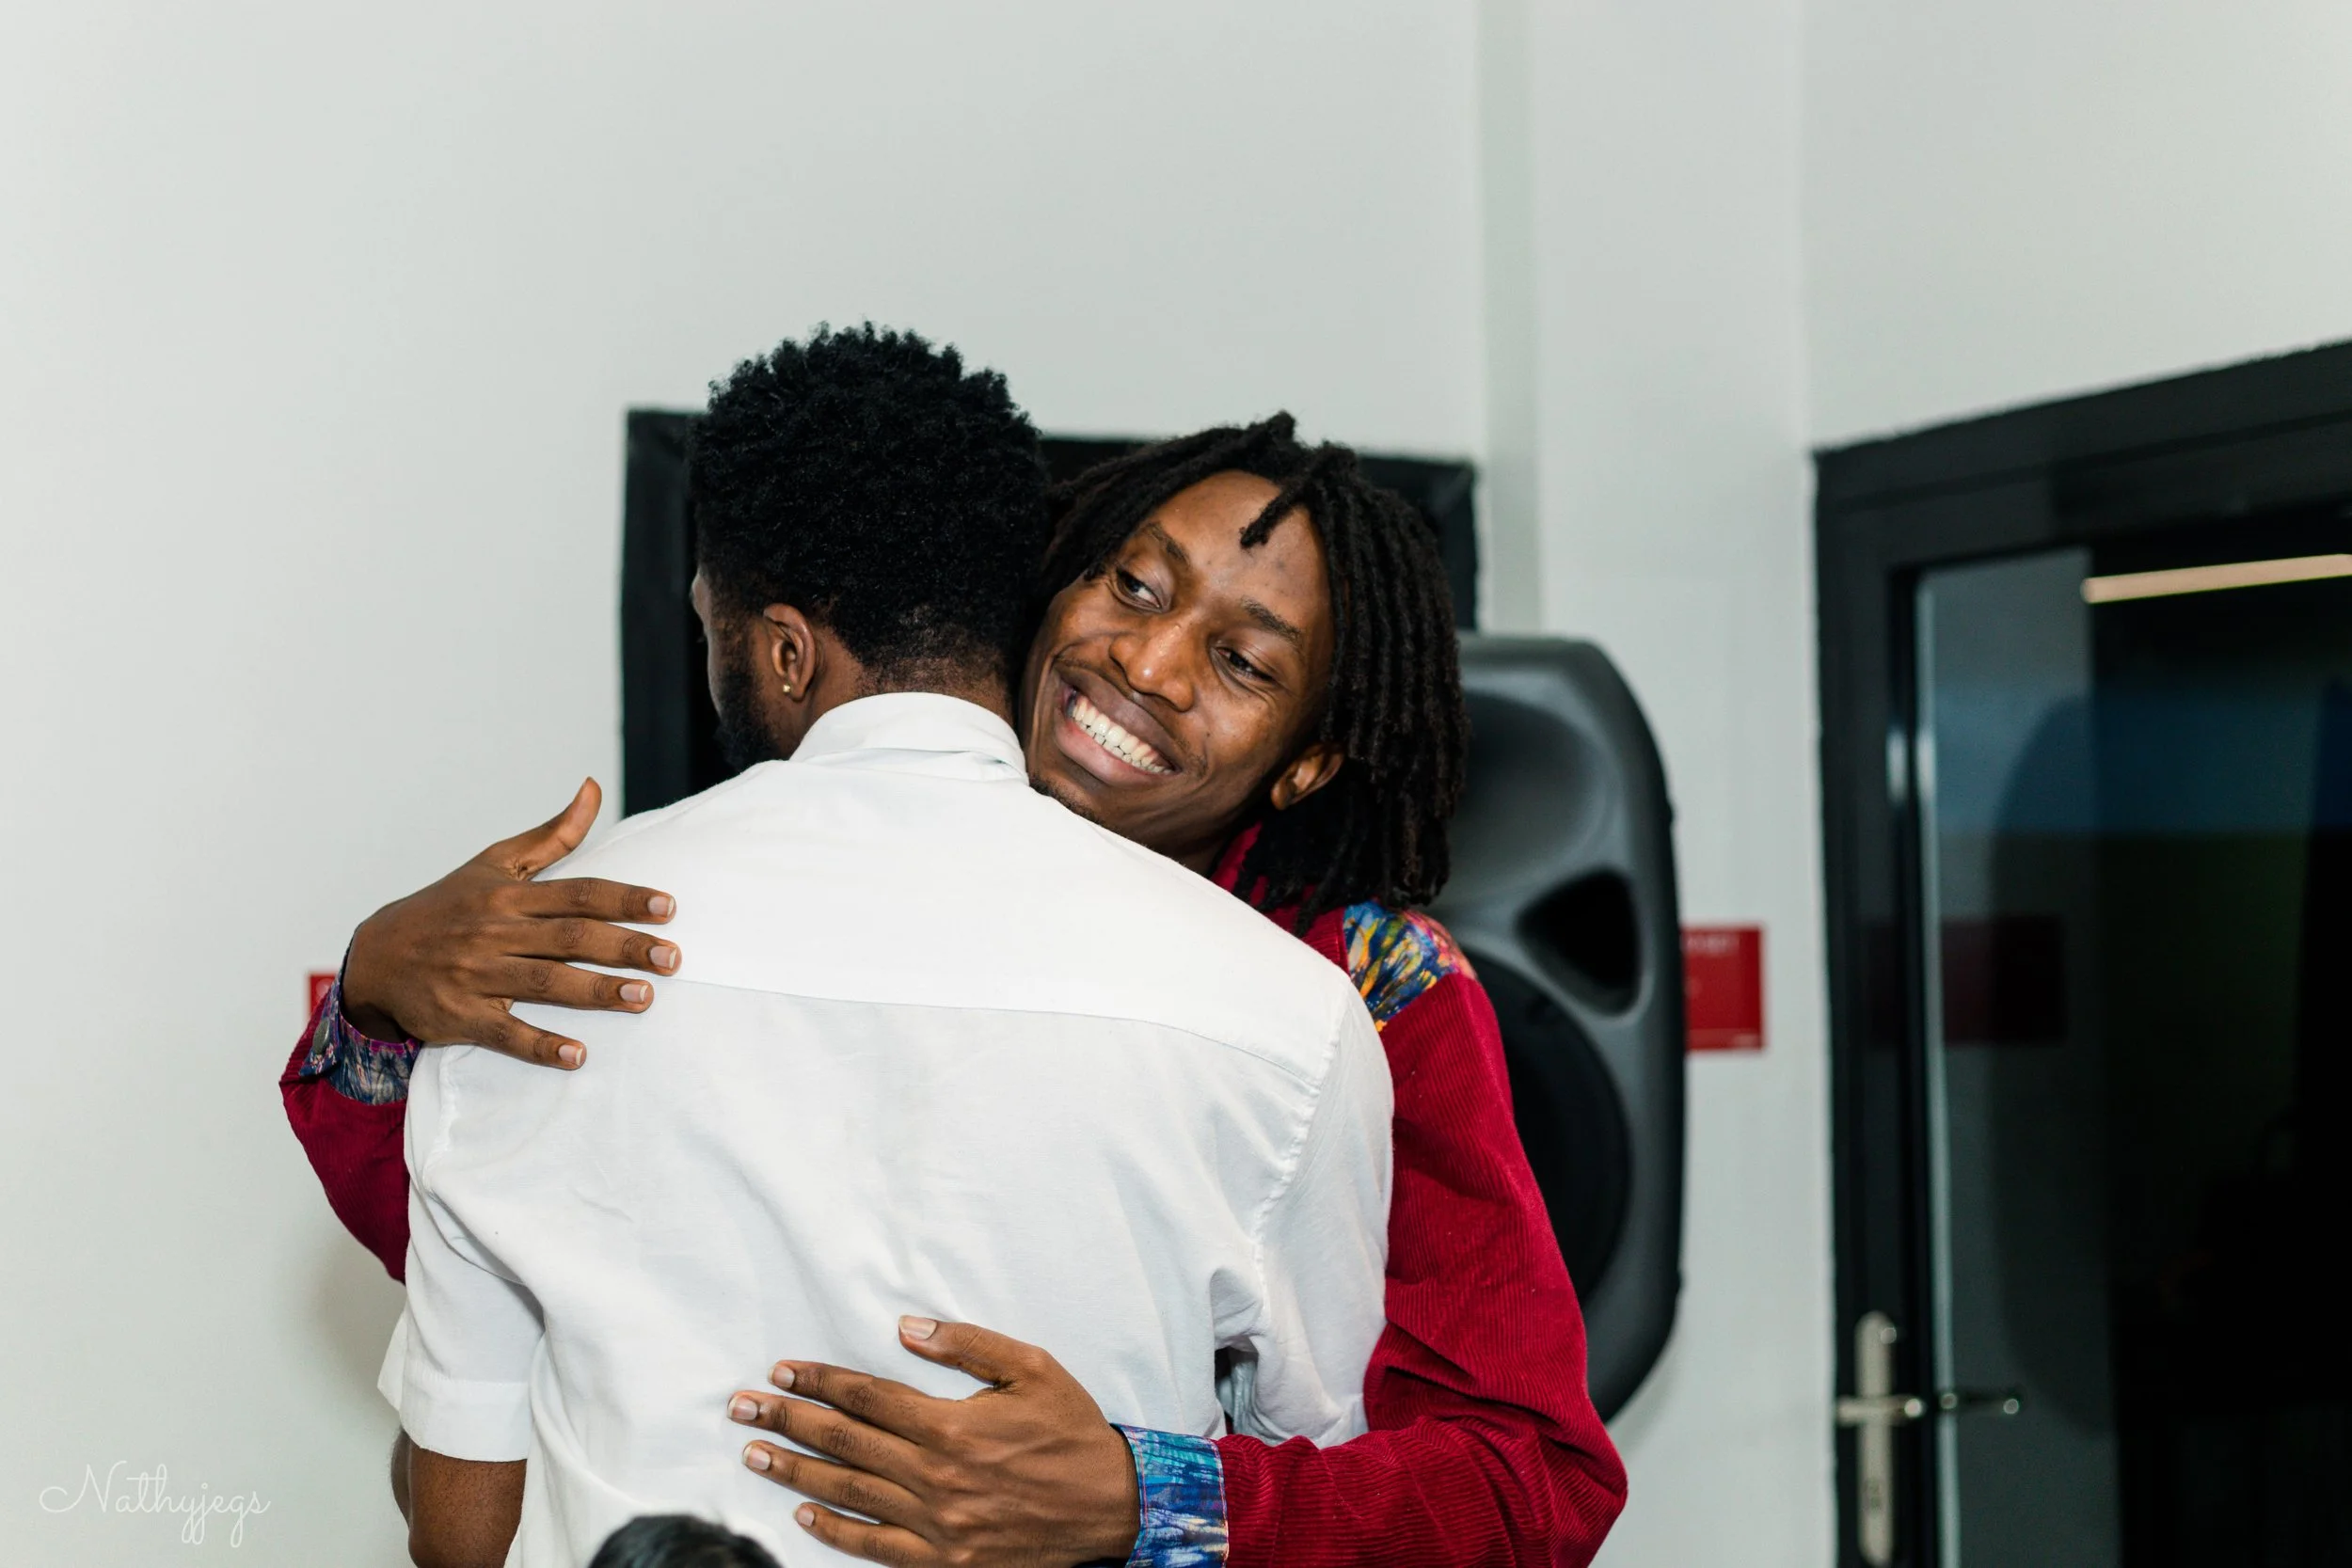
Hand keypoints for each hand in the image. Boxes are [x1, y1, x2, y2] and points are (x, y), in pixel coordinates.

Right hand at [340, 779, 678, 1068]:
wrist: (375, 958)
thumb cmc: (447, 907)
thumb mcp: (493, 863)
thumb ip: (552, 835)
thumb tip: (594, 789)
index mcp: (508, 895)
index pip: (577, 894)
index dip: (624, 899)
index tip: (668, 907)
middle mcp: (494, 933)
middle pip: (569, 938)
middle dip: (624, 947)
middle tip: (673, 958)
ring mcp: (476, 976)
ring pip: (545, 984)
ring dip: (596, 992)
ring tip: (643, 997)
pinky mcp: (461, 1016)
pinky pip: (505, 1033)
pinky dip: (541, 1046)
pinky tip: (577, 1056)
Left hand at [729, 1317, 1139, 1567]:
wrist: (1112, 1507)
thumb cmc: (1072, 1432)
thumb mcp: (1032, 1368)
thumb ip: (966, 1345)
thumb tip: (906, 1327)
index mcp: (953, 1426)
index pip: (867, 1397)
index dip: (819, 1381)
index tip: (783, 1371)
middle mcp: (936, 1476)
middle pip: (844, 1441)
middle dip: (787, 1420)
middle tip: (743, 1407)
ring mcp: (938, 1525)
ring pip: (849, 1492)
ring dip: (795, 1470)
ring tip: (754, 1452)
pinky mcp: (946, 1562)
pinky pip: (876, 1547)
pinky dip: (836, 1530)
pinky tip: (805, 1511)